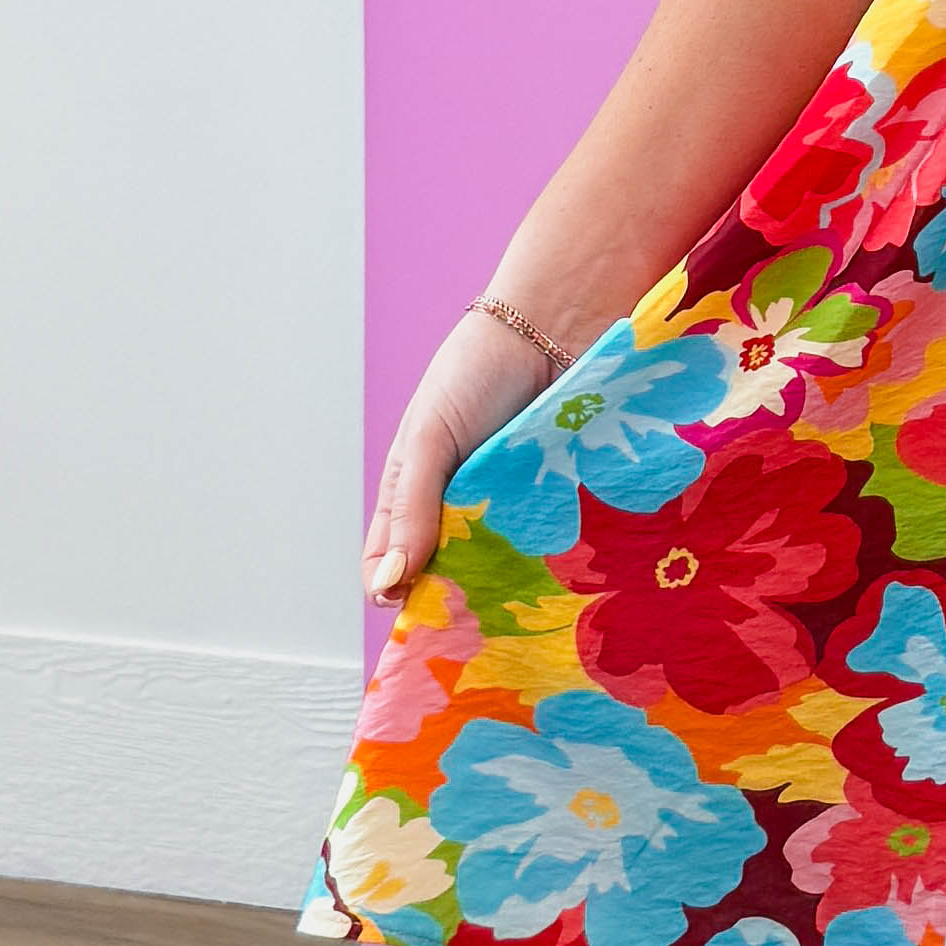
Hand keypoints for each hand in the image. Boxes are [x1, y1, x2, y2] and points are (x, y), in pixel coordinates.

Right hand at [364, 304, 556, 602]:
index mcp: (414, 498)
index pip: (391, 565)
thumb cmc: (474, 374)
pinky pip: (552, 547)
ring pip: (502, 572)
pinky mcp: (559, 504)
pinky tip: (558, 578)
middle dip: (458, 603)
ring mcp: (511, 511)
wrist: (552, 329)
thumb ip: (409, 508)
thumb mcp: (427, 439)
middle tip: (473, 616)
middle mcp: (461, 511)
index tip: (415, 610)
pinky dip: (552, 563)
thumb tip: (387, 585)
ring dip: (508, 588)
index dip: (396, 593)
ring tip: (516, 602)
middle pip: (449, 579)